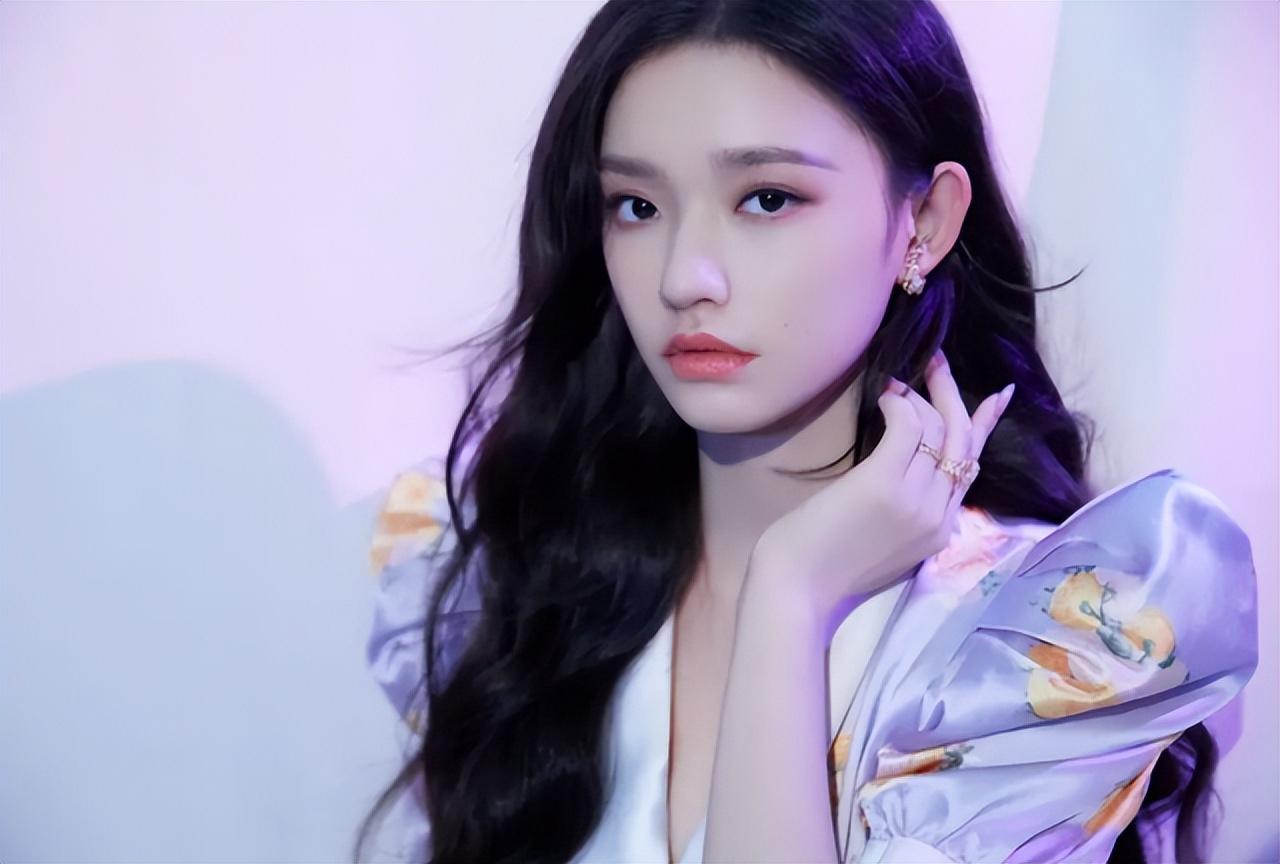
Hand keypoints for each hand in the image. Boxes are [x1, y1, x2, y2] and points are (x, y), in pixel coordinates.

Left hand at [748, 349, 1013, 642]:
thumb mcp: (884, 543)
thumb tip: (908, 467)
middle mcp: (938, 514)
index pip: (972, 468)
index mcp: (941, 531)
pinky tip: (882, 395)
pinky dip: (898, 402)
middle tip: (937, 361)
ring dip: (918, 394)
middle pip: (963, 441)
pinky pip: (908, 425)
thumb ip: (908, 511)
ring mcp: (916, 499)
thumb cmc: (825, 564)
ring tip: (896, 379)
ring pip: (938, 429)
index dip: (983, 426)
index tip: (997, 395)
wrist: (797, 588)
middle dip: (953, 395)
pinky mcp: (886, 483)